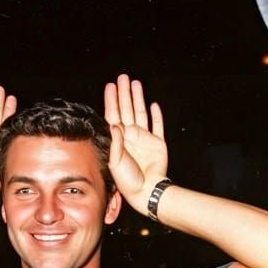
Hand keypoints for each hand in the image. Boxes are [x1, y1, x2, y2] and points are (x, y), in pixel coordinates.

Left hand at [103, 74, 168, 211]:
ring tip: (136, 83)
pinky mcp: (157, 143)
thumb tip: (114, 124)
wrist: (147, 190)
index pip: (113, 114)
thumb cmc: (128, 179)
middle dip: (124, 93)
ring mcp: (144, 139)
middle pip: (126, 109)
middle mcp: (130, 136)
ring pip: (140, 113)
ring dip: (138, 99)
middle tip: (123, 77)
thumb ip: (114, 142)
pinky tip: (153, 105)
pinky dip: (156, 116)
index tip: (110, 86)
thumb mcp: (115, 160)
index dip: (112, 100)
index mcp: (118, 139)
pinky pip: (157, 126)